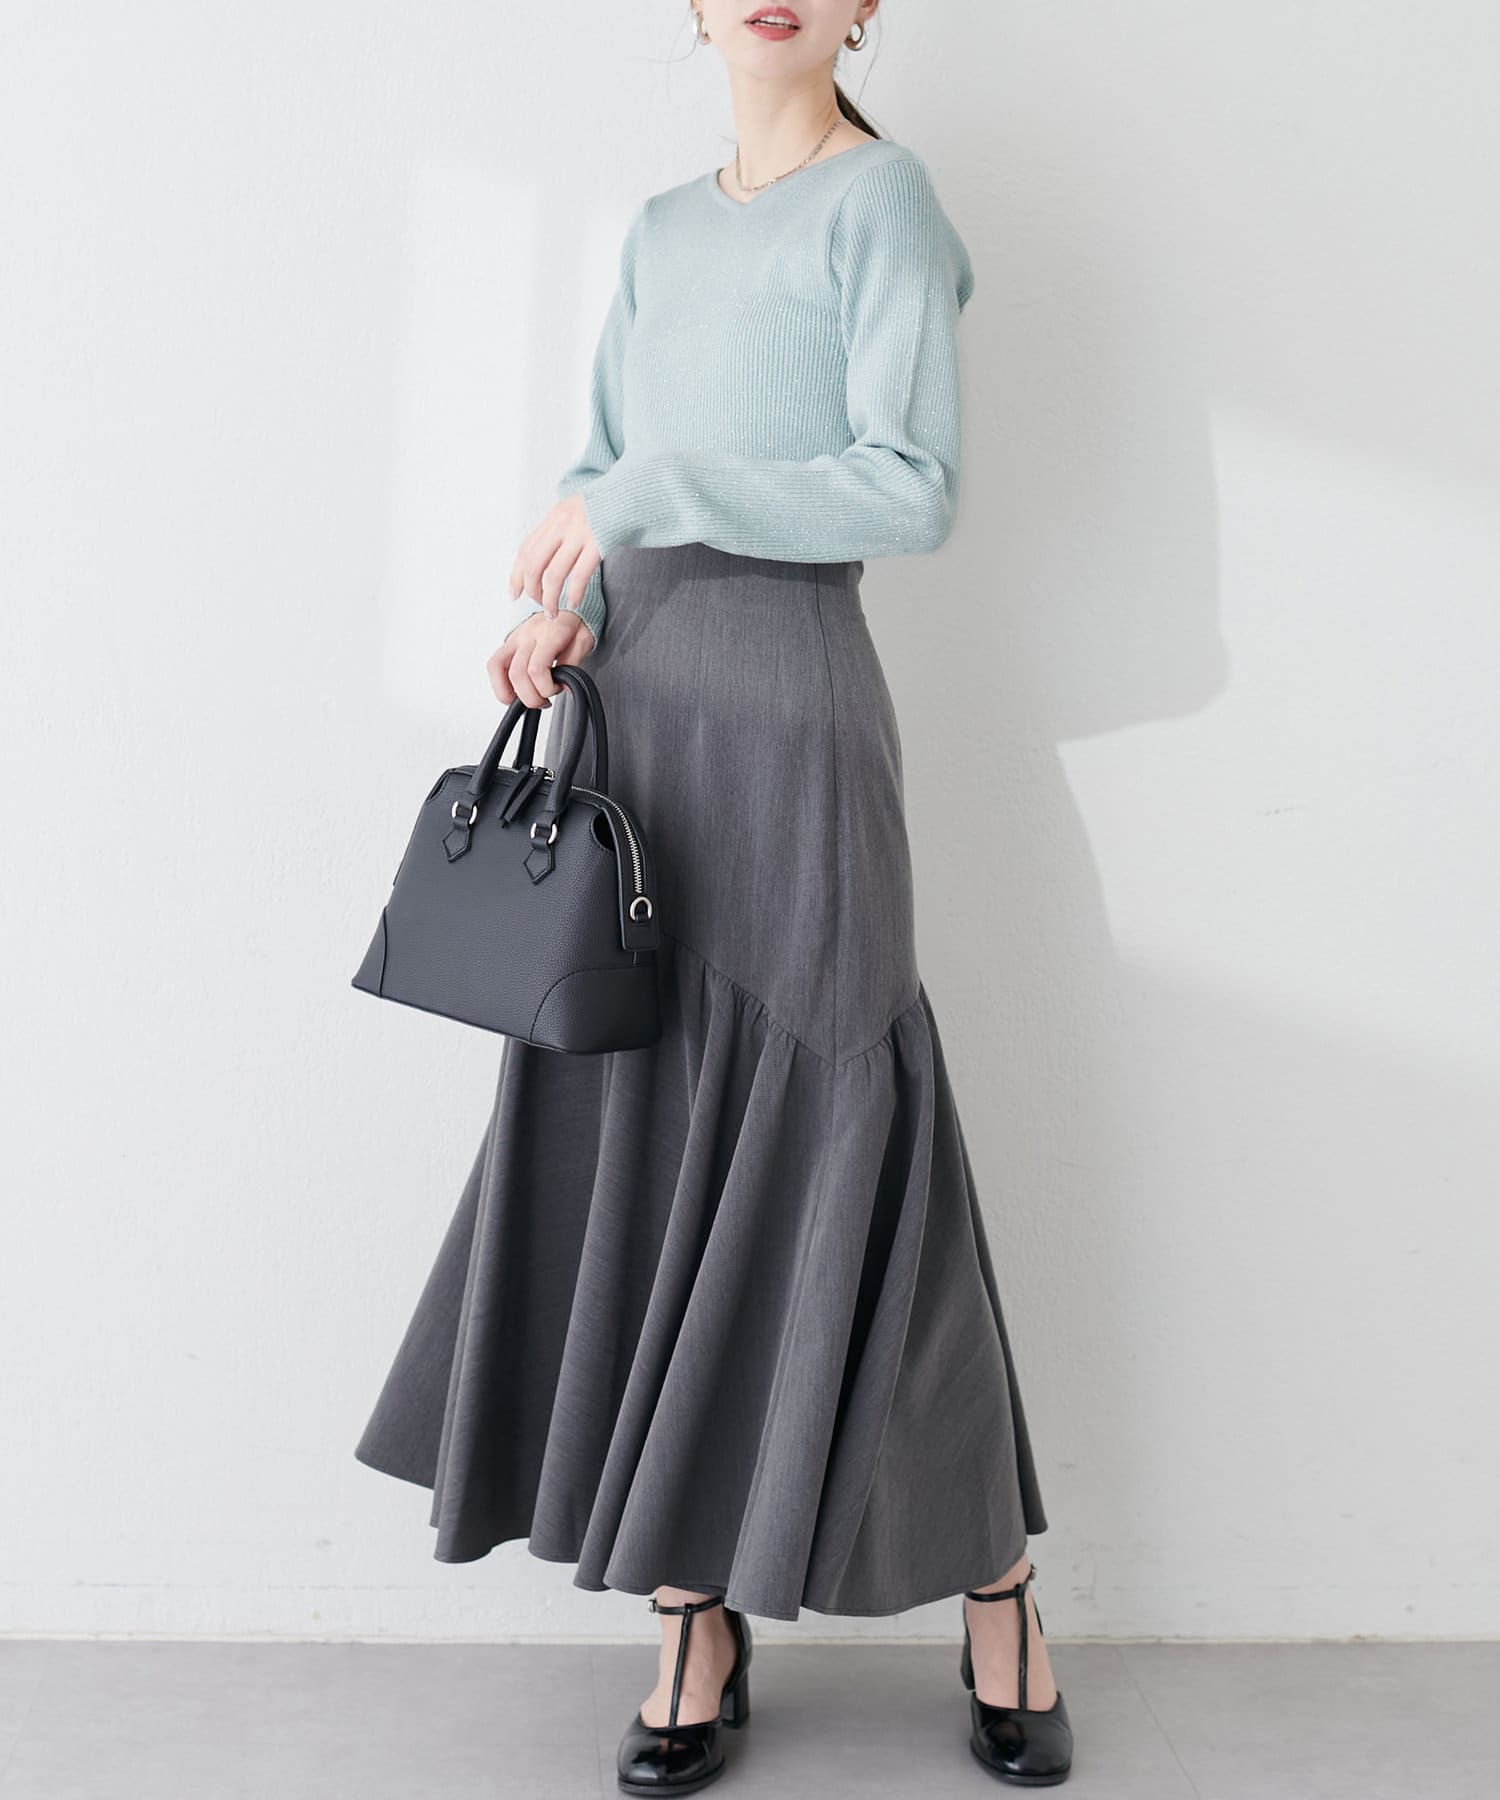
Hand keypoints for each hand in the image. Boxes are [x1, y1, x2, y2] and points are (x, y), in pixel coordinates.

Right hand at [487, 606, 594, 710]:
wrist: (567, 603)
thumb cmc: (576, 623)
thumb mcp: (584, 640)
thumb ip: (574, 663)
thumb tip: (565, 687)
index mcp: (550, 633)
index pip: (536, 669)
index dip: (546, 688)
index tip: (558, 689)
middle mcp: (528, 634)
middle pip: (517, 674)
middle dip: (531, 696)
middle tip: (544, 700)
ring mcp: (516, 636)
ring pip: (497, 667)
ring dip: (508, 692)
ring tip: (524, 699)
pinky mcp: (509, 641)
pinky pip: (494, 663)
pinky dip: (499, 683)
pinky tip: (513, 691)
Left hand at [508, 493, 600, 622]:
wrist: (633, 493)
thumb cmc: (606, 508)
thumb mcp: (575, 511)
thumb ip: (559, 530)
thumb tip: (543, 557)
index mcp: (554, 517)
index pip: (525, 551)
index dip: (516, 576)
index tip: (514, 594)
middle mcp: (562, 524)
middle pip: (534, 565)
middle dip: (532, 591)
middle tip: (538, 605)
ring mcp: (580, 534)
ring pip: (554, 575)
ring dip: (550, 599)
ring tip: (553, 613)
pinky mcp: (598, 543)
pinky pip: (580, 575)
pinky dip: (574, 594)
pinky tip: (574, 603)